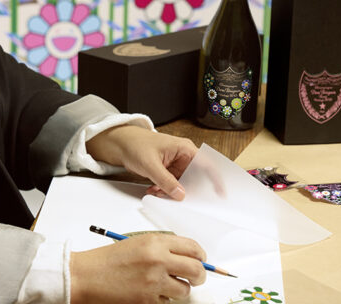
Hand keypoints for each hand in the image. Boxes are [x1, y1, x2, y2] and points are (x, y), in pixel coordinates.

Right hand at [69, 233, 206, 302]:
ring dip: (178, 290)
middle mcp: (158, 260)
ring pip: (184, 290)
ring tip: (162, 285)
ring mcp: (154, 282)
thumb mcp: (137, 243)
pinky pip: (167, 302)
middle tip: (194, 278)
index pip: (193, 248)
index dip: (201, 256)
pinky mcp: (148, 301)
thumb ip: (162, 248)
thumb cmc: (107, 260)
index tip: (201, 260)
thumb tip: (187, 258)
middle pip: (197, 270)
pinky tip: (146, 292)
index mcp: (155, 242)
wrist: (86, 276)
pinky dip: (161, 299)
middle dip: (199, 276)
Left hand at [86, 126, 223, 199]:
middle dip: (185, 190)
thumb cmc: (136, 144)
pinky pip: (173, 185)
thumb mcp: (151, 165)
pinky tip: (154, 189)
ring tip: (157, 190)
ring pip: (182, 184)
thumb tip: (180, 194)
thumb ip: (166, 181)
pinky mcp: (168, 171)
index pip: (206, 165)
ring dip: (171, 191)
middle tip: (177, 197)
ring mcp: (176, 165)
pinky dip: (165, 190)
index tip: (220, 193)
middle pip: (195, 178)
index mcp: (184, 149)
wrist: (120, 144)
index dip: (215, 179)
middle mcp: (183, 156)